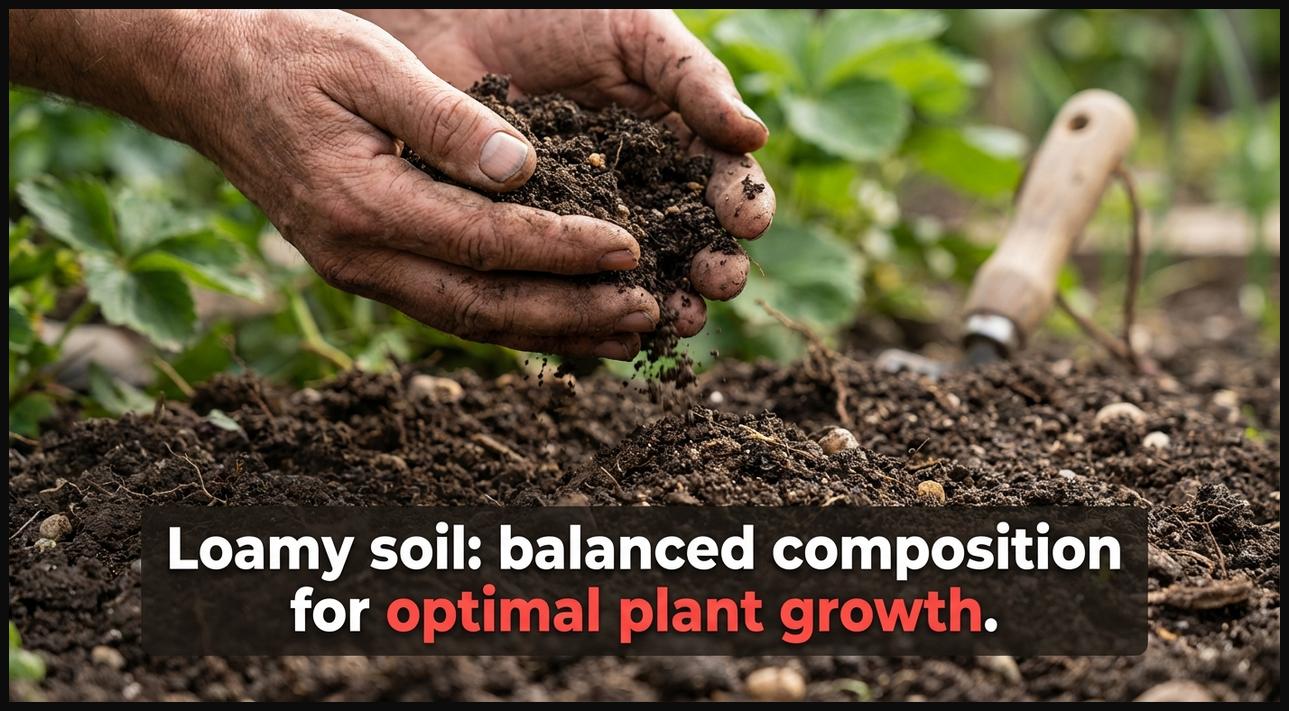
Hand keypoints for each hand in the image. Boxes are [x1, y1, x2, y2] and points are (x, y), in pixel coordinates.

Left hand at [354, 9, 776, 338]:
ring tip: (674, 317)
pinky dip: (588, 309)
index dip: (741, 206)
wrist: (448, 17)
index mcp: (673, 139)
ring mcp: (585, 221)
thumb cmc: (551, 13)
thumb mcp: (635, 33)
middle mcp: (636, 188)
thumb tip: (754, 137)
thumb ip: (693, 80)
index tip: (748, 223)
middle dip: (710, 267)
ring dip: (661, 301)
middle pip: (688, 241)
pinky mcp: (531, 243)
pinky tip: (609, 325)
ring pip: (633, 275)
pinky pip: (565, 283)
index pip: (721, 181)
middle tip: (716, 283)